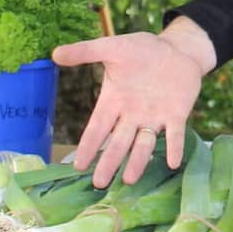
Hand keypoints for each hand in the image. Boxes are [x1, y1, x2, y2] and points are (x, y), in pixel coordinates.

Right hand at [53, 16, 216, 187]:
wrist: (176, 49)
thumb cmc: (141, 50)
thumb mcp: (112, 47)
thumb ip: (85, 51)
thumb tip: (55, 53)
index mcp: (114, 102)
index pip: (97, 128)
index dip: (88, 146)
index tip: (78, 165)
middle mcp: (132, 115)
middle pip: (118, 143)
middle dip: (109, 162)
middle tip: (100, 184)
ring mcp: (155, 117)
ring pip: (144, 143)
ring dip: (138, 161)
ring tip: (131, 180)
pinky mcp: (177, 114)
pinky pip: (175, 134)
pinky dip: (174, 147)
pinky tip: (172, 162)